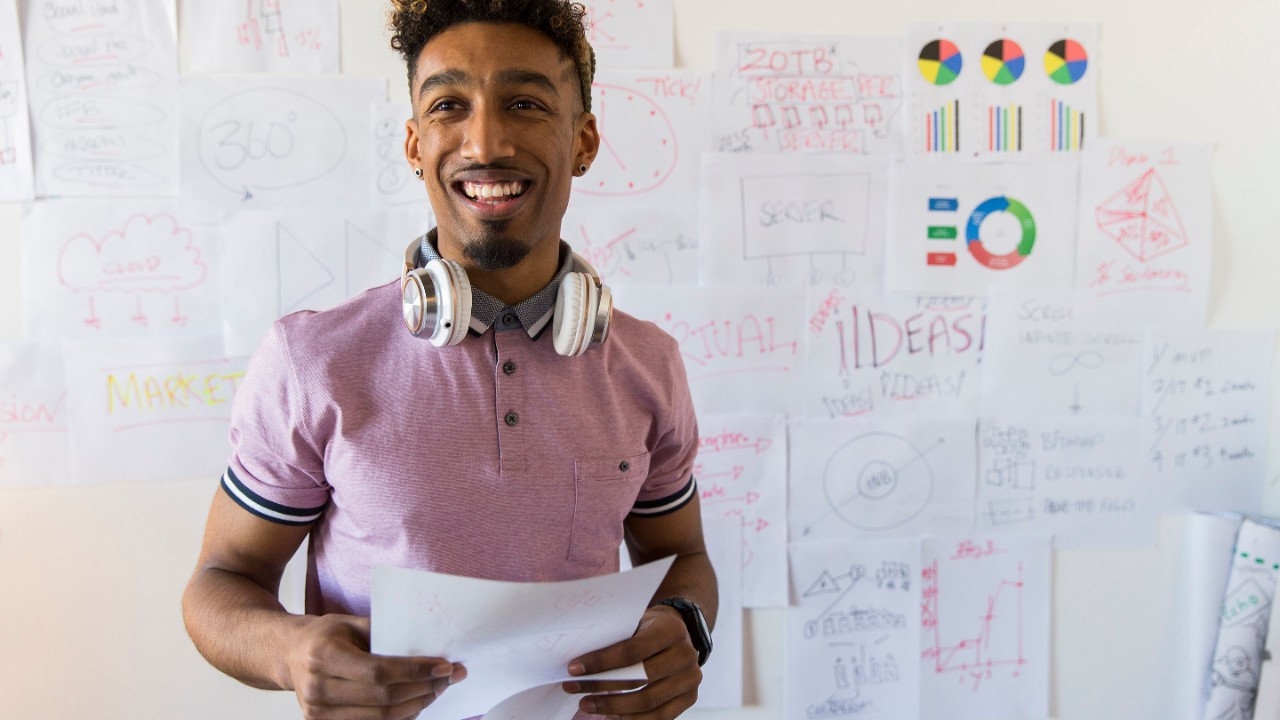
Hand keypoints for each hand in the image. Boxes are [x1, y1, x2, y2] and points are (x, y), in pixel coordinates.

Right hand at [285, 614, 465, 719]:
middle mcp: (317, 687)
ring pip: (381, 718)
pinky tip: (416, 702)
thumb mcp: (351, 624)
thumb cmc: (325, 635)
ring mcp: (317, 712)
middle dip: (424, 689)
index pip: (379, 672)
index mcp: (323, 656)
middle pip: (383, 699)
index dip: (416, 672)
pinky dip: (399, 717)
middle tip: (449, 678)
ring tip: (436, 690)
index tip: (445, 666)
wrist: (289, 653)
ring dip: (417, 705)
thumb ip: (385, 634)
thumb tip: (431, 644)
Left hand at [564, 605, 701, 718]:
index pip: (633, 650)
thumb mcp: (636, 623)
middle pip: (640, 678)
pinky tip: (612, 716)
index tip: (574, 669)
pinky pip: (659, 717)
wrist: (680, 633)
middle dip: (602, 686)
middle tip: (574, 689)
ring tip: (588, 704)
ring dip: (613, 707)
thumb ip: (616, 639)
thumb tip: (579, 664)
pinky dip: (632, 719)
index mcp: (671, 630)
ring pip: (648, 702)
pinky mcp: (690, 698)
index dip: (601, 662)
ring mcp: (691, 679)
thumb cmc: (649, 628)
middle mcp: (686, 654)